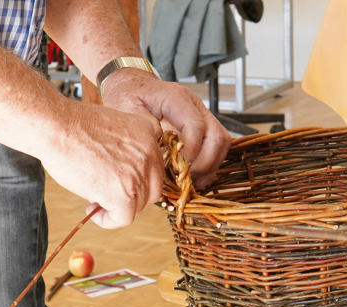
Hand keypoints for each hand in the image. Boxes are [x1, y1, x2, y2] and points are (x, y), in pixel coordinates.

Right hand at [39, 101, 165, 228]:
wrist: (55, 127)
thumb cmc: (72, 125)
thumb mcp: (113, 125)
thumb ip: (127, 145)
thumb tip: (122, 172)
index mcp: (147, 133)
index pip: (154, 165)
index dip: (139, 178)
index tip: (120, 180)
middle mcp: (149, 153)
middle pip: (153, 188)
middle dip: (134, 196)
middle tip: (111, 195)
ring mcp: (138, 174)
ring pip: (139, 205)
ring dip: (118, 207)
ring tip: (95, 200)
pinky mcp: (123, 194)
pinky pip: (124, 218)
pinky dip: (109, 220)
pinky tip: (92, 211)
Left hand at [99, 68, 230, 189]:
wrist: (131, 86)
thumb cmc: (126, 96)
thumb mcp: (125, 109)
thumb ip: (143, 127)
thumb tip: (160, 149)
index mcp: (176, 98)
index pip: (196, 126)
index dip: (193, 151)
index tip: (181, 167)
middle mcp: (194, 105)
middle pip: (217, 135)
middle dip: (206, 162)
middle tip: (188, 177)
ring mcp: (201, 114)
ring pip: (222, 142)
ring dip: (211, 164)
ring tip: (192, 179)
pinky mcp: (203, 126)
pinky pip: (216, 146)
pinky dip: (210, 163)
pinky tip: (194, 175)